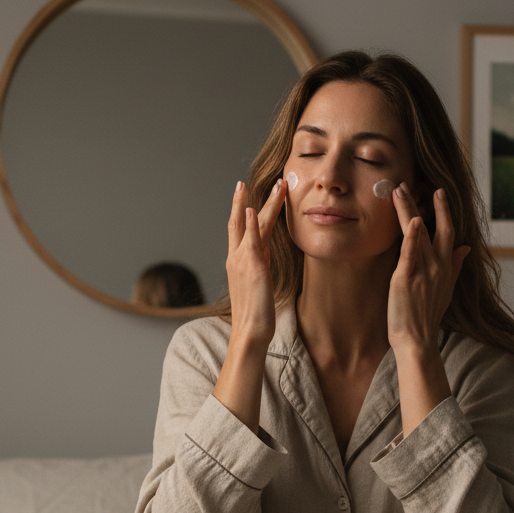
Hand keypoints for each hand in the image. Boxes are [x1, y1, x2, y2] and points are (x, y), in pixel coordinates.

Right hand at [226, 178, 286, 348]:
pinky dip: (249, 222)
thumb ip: (260, 266)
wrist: (250, 332)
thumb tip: (264, 255)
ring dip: (262, 201)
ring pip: (251, 224)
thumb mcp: (259, 285)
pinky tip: (251, 208)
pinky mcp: (253, 267)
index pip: (239, 230)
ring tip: (276, 184)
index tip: (245, 195)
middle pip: (240, 222)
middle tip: (243, 180)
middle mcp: (237, 258)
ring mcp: (243, 261)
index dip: (241, 211)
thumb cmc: (255, 315)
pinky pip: (251, 240)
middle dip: (242, 200)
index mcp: (238, 262)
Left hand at [387, 185, 468, 355]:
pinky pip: (411, 252)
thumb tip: (465, 248)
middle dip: (431, 204)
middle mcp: (438, 266)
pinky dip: (412, 236)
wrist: (417, 340)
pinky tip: (411, 220)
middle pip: (437, 227)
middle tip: (422, 184)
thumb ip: (455, 266)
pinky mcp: (407, 277)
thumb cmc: (426, 317)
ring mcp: (423, 270)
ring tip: (399, 190)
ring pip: (418, 232)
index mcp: (446, 267)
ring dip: (408, 209)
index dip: (443, 211)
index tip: (438, 193)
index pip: (448, 232)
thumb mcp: (446, 289)